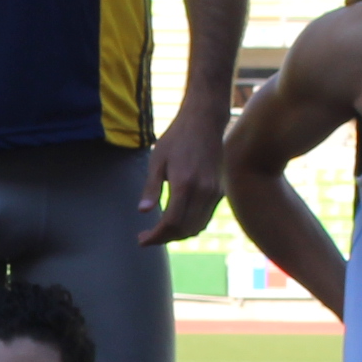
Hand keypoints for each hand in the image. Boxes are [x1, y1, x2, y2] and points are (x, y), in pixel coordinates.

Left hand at [138, 99, 224, 246]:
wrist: (205, 122)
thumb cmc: (176, 138)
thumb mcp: (157, 160)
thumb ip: (151, 187)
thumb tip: (143, 211)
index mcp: (184, 183)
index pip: (171, 222)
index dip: (156, 236)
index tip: (142, 239)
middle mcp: (203, 191)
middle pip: (185, 229)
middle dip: (164, 238)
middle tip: (147, 237)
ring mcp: (214, 192)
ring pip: (197, 227)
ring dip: (178, 235)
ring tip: (160, 232)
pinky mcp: (219, 191)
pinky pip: (206, 218)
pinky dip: (191, 226)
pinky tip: (177, 223)